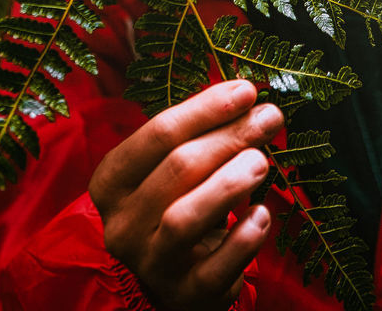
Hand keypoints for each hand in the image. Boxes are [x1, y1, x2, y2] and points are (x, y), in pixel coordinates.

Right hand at [89, 79, 283, 310]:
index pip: (158, 134)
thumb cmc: (178, 202)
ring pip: (185, 218)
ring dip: (230, 183)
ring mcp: (150, 263)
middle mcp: (122, 224)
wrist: (176, 277)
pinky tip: (262, 214)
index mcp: (111, 181)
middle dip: (230, 136)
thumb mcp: (174, 167)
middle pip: (178, 168)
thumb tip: (246, 95)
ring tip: (262, 161)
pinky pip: (216, 266)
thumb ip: (201, 133)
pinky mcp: (184, 294)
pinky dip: (243, 238)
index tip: (246, 91)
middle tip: (270, 117)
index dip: (206, 108)